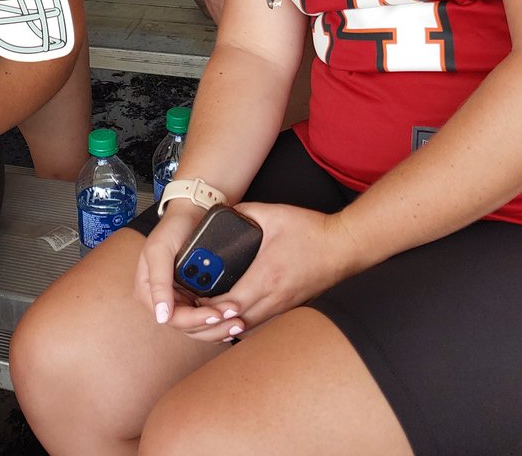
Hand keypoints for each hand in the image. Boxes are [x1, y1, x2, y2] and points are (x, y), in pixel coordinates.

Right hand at [134, 202, 233, 342]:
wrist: (191, 214)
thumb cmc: (172, 228)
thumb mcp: (160, 250)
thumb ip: (158, 282)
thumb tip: (161, 316)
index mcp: (147, 292)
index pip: (172, 318)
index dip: (195, 320)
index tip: (216, 314)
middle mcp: (163, 300)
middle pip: (187, 326)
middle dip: (212, 325)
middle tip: (235, 318)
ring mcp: (180, 299)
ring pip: (198, 326)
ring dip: (219, 326)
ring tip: (239, 321)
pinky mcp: (194, 296)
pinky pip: (207, 315)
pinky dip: (220, 320)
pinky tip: (234, 320)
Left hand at [190, 203, 364, 340]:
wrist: (345, 246)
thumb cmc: (311, 230)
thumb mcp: (272, 213)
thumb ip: (244, 213)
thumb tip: (224, 213)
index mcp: (267, 275)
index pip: (231, 302)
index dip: (210, 308)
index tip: (193, 302)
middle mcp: (275, 296)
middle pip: (237, 321)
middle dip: (212, 321)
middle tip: (193, 311)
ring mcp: (284, 305)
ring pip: (250, 325)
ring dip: (227, 324)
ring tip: (207, 315)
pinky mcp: (290, 306)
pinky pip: (262, 321)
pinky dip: (244, 321)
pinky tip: (233, 313)